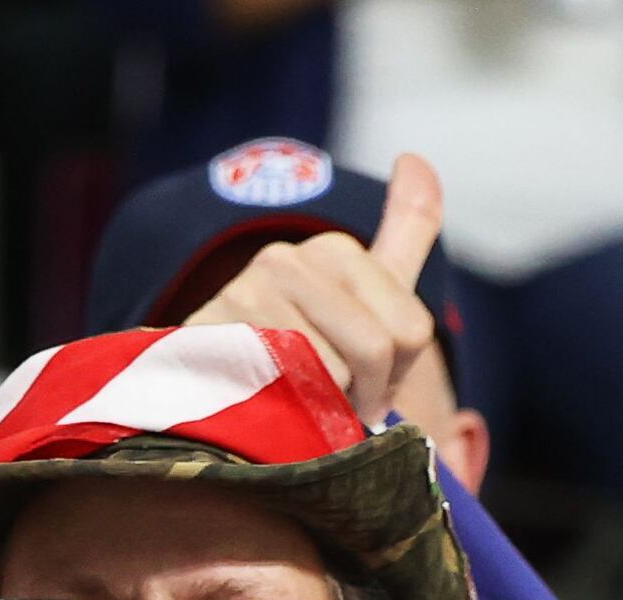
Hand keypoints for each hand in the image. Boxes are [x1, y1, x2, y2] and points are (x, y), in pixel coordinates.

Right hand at [196, 156, 445, 429]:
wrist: (223, 387)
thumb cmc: (315, 348)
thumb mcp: (369, 294)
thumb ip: (406, 230)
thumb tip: (415, 159)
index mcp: (334, 250)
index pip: (411, 331)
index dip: (396, 375)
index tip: (365, 378)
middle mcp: (285, 260)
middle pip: (375, 349)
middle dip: (363, 394)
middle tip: (331, 400)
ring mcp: (243, 295)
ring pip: (330, 373)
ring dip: (322, 412)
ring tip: (295, 403)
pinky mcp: (207, 338)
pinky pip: (283, 390)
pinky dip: (286, 417)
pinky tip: (264, 407)